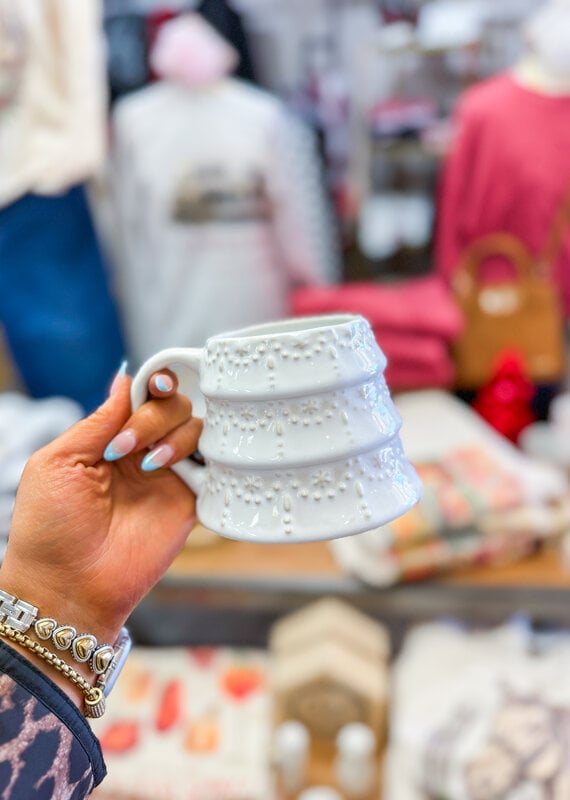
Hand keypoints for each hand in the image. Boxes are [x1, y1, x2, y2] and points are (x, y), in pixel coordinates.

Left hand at [0, 367, 201, 650]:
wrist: (68, 584)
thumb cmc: (50, 526)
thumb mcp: (60, 461)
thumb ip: (98, 421)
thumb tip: (125, 378)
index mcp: (111, 439)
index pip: (143, 396)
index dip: (155, 382)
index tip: (155, 384)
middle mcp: (144, 453)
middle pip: (174, 406)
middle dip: (155, 416)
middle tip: (126, 449)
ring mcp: (169, 477)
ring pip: (197, 430)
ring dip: (176, 437)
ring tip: (149, 467)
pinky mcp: (190, 504)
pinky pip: (215, 469)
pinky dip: (209, 458)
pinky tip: (180, 469)